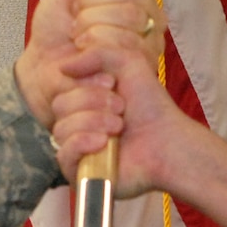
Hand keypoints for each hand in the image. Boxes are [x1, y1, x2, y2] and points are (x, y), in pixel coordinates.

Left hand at [16, 0, 163, 126]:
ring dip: (90, 24)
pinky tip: (83, 53)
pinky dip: (93, 46)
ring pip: (130, 15)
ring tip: (79, 36)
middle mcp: (151, 14)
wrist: (44, 69)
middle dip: (91, 0)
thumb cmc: (57, 28)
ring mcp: (151, 41)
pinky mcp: (142, 67)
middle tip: (76, 16)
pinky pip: (124, 44)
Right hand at [49, 43, 195, 198]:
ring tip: (119, 127)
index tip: (111, 83)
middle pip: (59, 106)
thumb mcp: (128, 63)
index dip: (86, 84)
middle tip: (121, 108)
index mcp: (84, 101)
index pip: (62, 88)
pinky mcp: (79, 172)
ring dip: (93, 121)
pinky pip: (63, 153)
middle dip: (92, 102)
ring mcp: (77, 149)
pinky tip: (104, 143)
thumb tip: (62, 66)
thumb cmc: (150, 105)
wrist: (167, 141)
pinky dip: (83, 142)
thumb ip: (96, 53)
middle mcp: (77, 124)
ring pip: (61, 129)